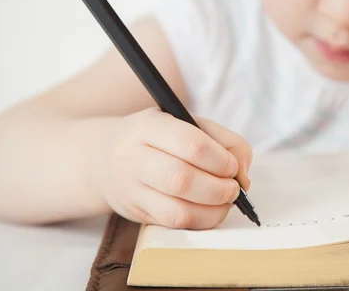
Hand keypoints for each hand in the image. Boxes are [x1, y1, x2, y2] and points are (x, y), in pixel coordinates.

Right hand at [94, 107, 251, 229]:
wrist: (104, 158)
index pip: (190, 144)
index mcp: (150, 126)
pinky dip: (200, 222)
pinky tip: (209, 211)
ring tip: (225, 201)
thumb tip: (243, 175)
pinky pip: (172, 225)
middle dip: (218, 188)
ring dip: (212, 210)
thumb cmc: (158, 139)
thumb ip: (224, 141)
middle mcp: (134, 156)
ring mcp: (131, 188)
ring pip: (177, 210)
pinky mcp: (135, 213)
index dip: (220, 160)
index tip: (232, 167)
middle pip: (182, 179)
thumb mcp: (187, 123)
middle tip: (233, 188)